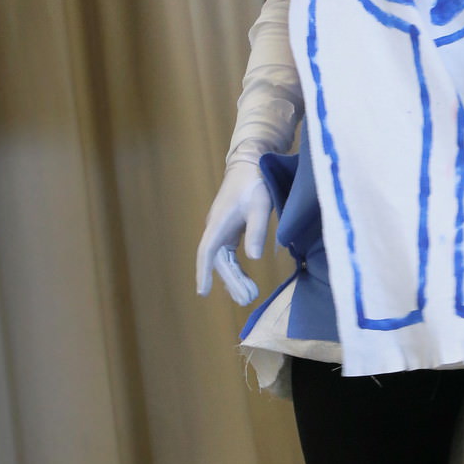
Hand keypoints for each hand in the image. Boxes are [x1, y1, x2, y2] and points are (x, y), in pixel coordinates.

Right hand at [195, 161, 273, 303]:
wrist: (250, 164)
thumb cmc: (255, 183)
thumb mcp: (261, 205)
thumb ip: (258, 230)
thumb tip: (255, 257)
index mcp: (219, 222)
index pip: (207, 252)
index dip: (204, 272)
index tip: (202, 292)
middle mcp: (216, 228)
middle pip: (219, 261)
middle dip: (231, 282)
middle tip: (247, 300)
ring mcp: (221, 230)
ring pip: (223, 260)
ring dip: (234, 278)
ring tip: (248, 296)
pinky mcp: (229, 230)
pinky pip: (229, 255)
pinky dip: (236, 269)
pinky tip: (243, 281)